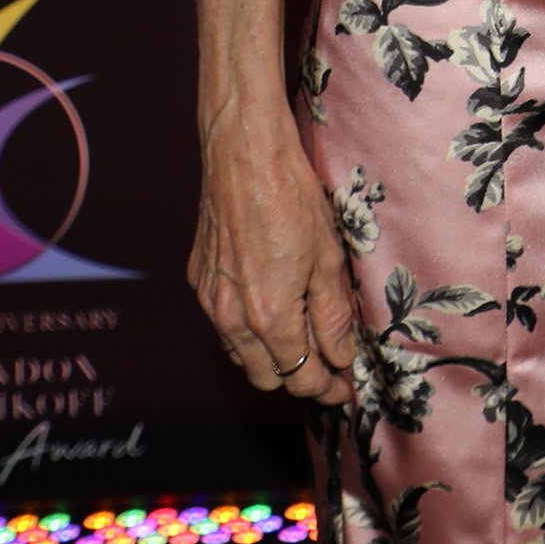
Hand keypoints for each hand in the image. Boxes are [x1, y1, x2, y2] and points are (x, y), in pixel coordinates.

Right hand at [189, 111, 358, 405]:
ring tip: (304, 340)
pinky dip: (248, 330)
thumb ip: (332, 316)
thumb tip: (340, 357)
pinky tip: (271, 308)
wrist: (244, 155)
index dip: (327, 388)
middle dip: (300, 378)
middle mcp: (232, 319)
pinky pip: (224, 324)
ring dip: (272, 358)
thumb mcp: (328, 258)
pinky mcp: (199, 279)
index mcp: (269, 318)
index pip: (301, 377)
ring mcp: (210, 300)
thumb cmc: (293, 199)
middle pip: (268, 377)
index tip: (345, 387)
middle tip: (330, 366)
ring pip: (242, 355)